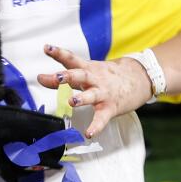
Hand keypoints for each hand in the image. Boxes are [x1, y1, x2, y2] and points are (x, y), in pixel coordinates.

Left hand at [36, 43, 153, 137]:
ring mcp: (103, 93)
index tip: (47, 48)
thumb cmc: (107, 76)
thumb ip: (65, 76)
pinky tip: (89, 133)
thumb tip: (40, 78)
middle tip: (57, 77)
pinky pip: (102, 118)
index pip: (71, 59)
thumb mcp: (88, 71)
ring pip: (91, 95)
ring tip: (72, 102)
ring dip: (81, 98)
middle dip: (68, 76)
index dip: (59, 53)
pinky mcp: (110, 107)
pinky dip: (96, 126)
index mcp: (87, 69)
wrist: (140, 77)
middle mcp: (94, 79)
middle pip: (80, 75)